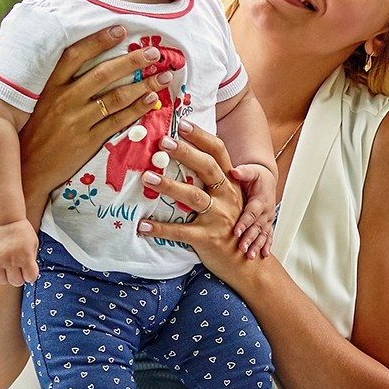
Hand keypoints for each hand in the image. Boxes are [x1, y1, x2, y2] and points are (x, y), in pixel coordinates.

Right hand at [0, 220, 39, 288]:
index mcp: (25, 256)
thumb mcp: (33, 243)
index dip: (30, 275)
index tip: (28, 270)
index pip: (30, 278)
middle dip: (19, 277)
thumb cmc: (20, 231)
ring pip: (1, 281)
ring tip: (6, 270)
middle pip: (16, 282)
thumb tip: (28, 276)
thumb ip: (32, 260)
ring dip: (5, 278)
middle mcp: (10, 260)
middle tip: (17, 269)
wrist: (2, 218)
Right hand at [18, 25, 182, 198]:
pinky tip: (151, 100)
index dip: (98, 40)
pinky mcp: (87, 141)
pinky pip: (117, 122)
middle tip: (154, 52)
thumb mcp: (41, 100)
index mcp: (50, 86)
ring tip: (163, 76)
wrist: (27, 167)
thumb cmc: (36, 129)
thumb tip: (87, 57)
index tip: (121, 29)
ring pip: (115, 98)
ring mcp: (76, 121)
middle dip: (132, 61)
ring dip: (143, 85)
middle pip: (102, 74)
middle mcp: (63, 100)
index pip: (74, 55)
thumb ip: (60, 81)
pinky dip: (136, 109)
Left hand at [135, 127, 250, 276]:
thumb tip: (181, 160)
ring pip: (194, 197)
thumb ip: (211, 182)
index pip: (219, 152)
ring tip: (147, 178)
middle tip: (163, 142)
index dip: (201, 136)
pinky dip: (160, 229)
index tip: (182, 124)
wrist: (247, 264)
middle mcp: (228, 196)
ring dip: (169, 186)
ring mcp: (219, 218)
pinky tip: (142, 226)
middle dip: (186, 153)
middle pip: (208, 168)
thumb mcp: (228, 200)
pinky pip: (181, 232)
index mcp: (231, 184)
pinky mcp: (208, 238)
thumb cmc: (232, 228)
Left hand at [227, 163, 276, 258]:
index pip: (251, 212)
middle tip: (242, 248)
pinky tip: (263, 255)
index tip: (236, 231)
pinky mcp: (268, 223)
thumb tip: (234, 171)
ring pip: (263, 234)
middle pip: (257, 227)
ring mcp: (268, 219)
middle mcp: (266, 211)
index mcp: (261, 199)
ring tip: (251, 256)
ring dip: (257, 245)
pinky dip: (266, 246)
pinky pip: (268, 236)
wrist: (267, 179)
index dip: (244, 222)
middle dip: (250, 238)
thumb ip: (243, 172)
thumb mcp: (251, 171)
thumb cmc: (257, 175)